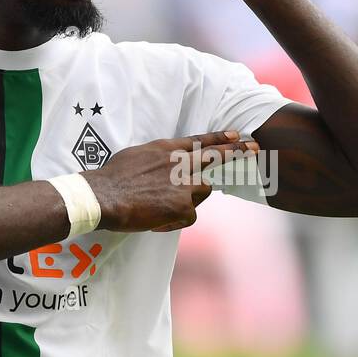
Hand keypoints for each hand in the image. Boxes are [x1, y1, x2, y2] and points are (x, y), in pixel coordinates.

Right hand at [81, 130, 259, 232]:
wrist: (103, 196)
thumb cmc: (111, 178)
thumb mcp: (136, 156)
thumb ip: (156, 159)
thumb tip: (161, 165)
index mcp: (166, 149)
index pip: (199, 141)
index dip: (219, 138)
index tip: (236, 135)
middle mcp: (179, 163)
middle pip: (215, 156)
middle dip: (237, 152)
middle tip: (254, 148)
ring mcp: (183, 184)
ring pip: (203, 190)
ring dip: (192, 198)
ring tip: (167, 204)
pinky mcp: (182, 206)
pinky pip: (189, 215)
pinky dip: (175, 221)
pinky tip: (158, 221)